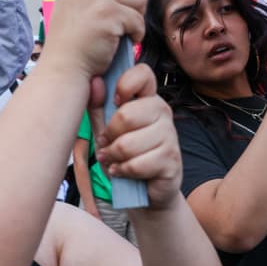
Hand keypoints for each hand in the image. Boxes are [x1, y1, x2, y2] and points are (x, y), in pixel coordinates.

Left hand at [90, 64, 180, 210]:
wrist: (142, 192)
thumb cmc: (123, 156)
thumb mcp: (105, 129)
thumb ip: (98, 106)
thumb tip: (94, 81)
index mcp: (147, 99)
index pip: (143, 73)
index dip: (125, 83)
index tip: (116, 101)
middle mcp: (162, 112)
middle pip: (127, 114)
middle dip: (109, 135)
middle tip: (107, 144)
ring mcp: (170, 136)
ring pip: (129, 144)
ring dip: (114, 157)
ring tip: (114, 160)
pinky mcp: (172, 160)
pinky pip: (137, 164)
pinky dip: (123, 171)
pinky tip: (123, 172)